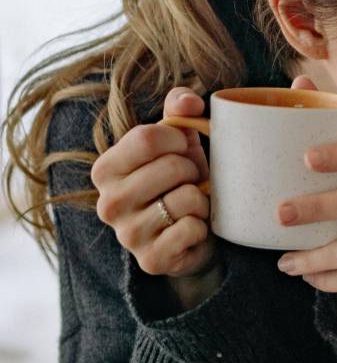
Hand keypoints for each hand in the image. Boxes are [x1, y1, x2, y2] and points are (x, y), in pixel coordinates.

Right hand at [90, 86, 213, 276]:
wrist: (192, 234)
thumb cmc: (182, 180)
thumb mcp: (177, 141)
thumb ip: (179, 109)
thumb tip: (189, 102)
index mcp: (106, 168)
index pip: (148, 137)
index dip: (180, 140)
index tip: (184, 150)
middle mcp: (107, 202)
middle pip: (171, 167)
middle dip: (194, 171)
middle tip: (191, 182)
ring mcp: (127, 235)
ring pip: (187, 199)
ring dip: (202, 200)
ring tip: (193, 204)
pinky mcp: (151, 260)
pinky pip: (192, 229)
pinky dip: (204, 226)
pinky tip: (194, 228)